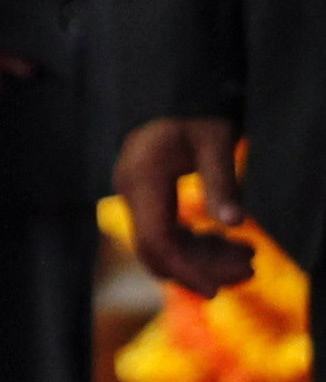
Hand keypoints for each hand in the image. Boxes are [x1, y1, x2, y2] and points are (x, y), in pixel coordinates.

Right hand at [116, 117, 254, 297]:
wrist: (169, 90)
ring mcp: (134, 195)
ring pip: (162, 247)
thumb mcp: (215, 141)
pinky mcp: (144, 198)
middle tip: (251, 269)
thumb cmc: (194, 111)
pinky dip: (195, 246)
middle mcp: (130, 190)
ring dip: (203, 259)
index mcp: (144, 178)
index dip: (186, 269)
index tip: (217, 291)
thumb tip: (234, 223)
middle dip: (203, 268)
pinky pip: (164, 234)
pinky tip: (227, 242)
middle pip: (158, 250)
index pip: (157, 239)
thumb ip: (222, 182)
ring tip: (248, 257)